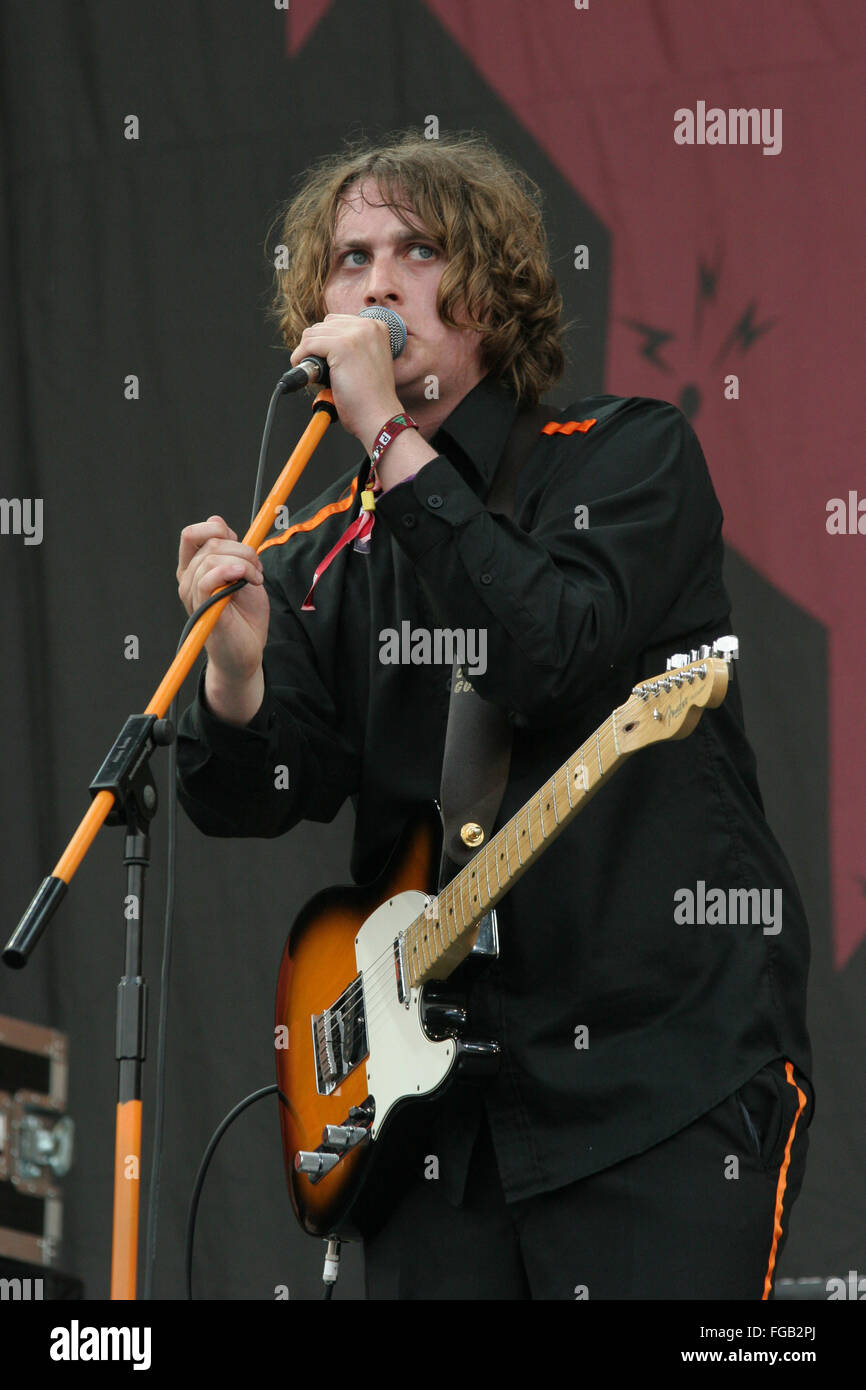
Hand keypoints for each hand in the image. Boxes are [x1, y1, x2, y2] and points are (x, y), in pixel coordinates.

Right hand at [177, 516, 269, 687]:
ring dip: (245, 562)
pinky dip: (232, 570)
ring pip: (213, 556)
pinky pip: (208, 578)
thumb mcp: (242, 574)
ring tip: (256, 580)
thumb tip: (215, 520)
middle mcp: (187, 579)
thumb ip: (230, 549)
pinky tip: (248, 580)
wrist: (247, 651)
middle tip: (258, 569)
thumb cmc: (245, 615)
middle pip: (210, 542)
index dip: (218, 530)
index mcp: (194, 569)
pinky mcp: (203, 608)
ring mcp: (192, 594)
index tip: (241, 545)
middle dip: (243, 549)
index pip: (192, 534)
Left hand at [290, 313, 402, 452]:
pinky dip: (301, 359)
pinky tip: (308, 375)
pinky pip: (308, 345)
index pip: (336, 322)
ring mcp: (356, 334)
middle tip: (320, 371)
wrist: (379, 417)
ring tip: (316, 375)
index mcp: (376, 327)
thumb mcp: (366, 362)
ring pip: (313, 334)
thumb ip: (351, 347)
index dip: (325, 343)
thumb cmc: (371, 399)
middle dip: (316, 348)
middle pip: (323, 325)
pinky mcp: (342, 346)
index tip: (324, 361)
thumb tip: (322, 343)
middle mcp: (368, 326)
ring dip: (307, 354)